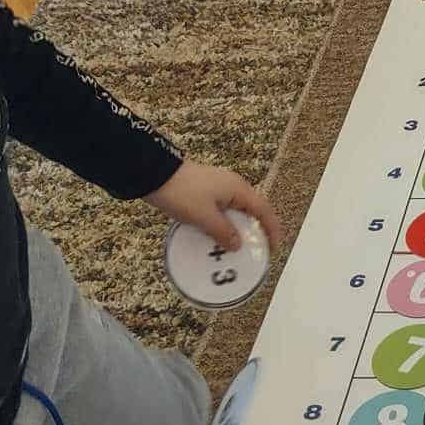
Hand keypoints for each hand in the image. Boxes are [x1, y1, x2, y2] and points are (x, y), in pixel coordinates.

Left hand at [147, 159, 280, 252]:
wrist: (153, 173)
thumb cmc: (181, 192)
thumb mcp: (204, 217)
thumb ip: (223, 232)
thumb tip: (238, 245)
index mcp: (238, 189)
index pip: (264, 210)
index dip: (272, 229)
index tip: (272, 248)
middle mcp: (232, 186)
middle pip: (252, 211)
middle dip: (254, 231)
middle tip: (253, 251)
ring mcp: (218, 188)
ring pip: (235, 212)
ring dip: (236, 229)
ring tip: (233, 249)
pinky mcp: (205, 191)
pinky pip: (221, 211)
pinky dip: (222, 225)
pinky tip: (213, 237)